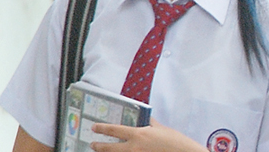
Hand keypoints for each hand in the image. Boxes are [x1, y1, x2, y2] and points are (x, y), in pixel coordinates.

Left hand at [89, 119, 206, 151]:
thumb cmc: (175, 142)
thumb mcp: (162, 129)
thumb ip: (150, 124)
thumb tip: (144, 120)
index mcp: (138, 135)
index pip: (115, 130)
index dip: (102, 128)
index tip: (94, 127)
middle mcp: (134, 148)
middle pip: (110, 148)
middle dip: (99, 146)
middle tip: (93, 144)